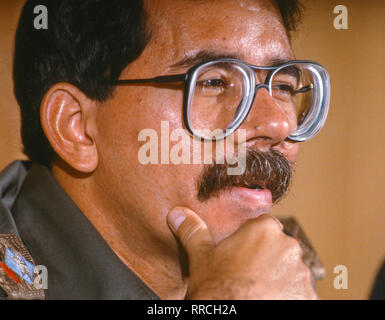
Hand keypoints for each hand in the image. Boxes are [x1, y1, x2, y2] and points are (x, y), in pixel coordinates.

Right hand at [167, 206, 317, 299]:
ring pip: (290, 271)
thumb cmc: (215, 289)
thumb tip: (177, 213)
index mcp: (264, 229)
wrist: (229, 318)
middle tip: (247, 276)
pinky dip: (289, 297)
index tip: (242, 256)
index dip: (251, 243)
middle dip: (267, 260)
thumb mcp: (200, 257)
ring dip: (279, 280)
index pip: (263, 228)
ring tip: (258, 292)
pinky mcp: (309, 298)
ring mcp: (301, 274)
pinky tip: (269, 300)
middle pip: (279, 248)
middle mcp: (288, 246)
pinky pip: (299, 293)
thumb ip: (193, 231)